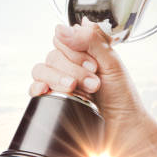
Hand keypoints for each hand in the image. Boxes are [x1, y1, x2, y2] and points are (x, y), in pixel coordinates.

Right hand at [29, 22, 150, 154]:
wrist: (122, 127)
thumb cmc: (121, 96)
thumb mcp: (112, 62)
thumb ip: (91, 39)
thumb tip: (62, 28)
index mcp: (82, 52)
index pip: (63, 38)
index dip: (75, 51)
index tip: (94, 66)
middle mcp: (68, 65)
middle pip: (53, 55)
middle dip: (74, 70)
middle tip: (94, 84)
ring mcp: (58, 82)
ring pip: (41, 70)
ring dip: (59, 79)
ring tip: (77, 91)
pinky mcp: (51, 99)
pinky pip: (34, 88)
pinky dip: (38, 88)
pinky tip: (46, 90)